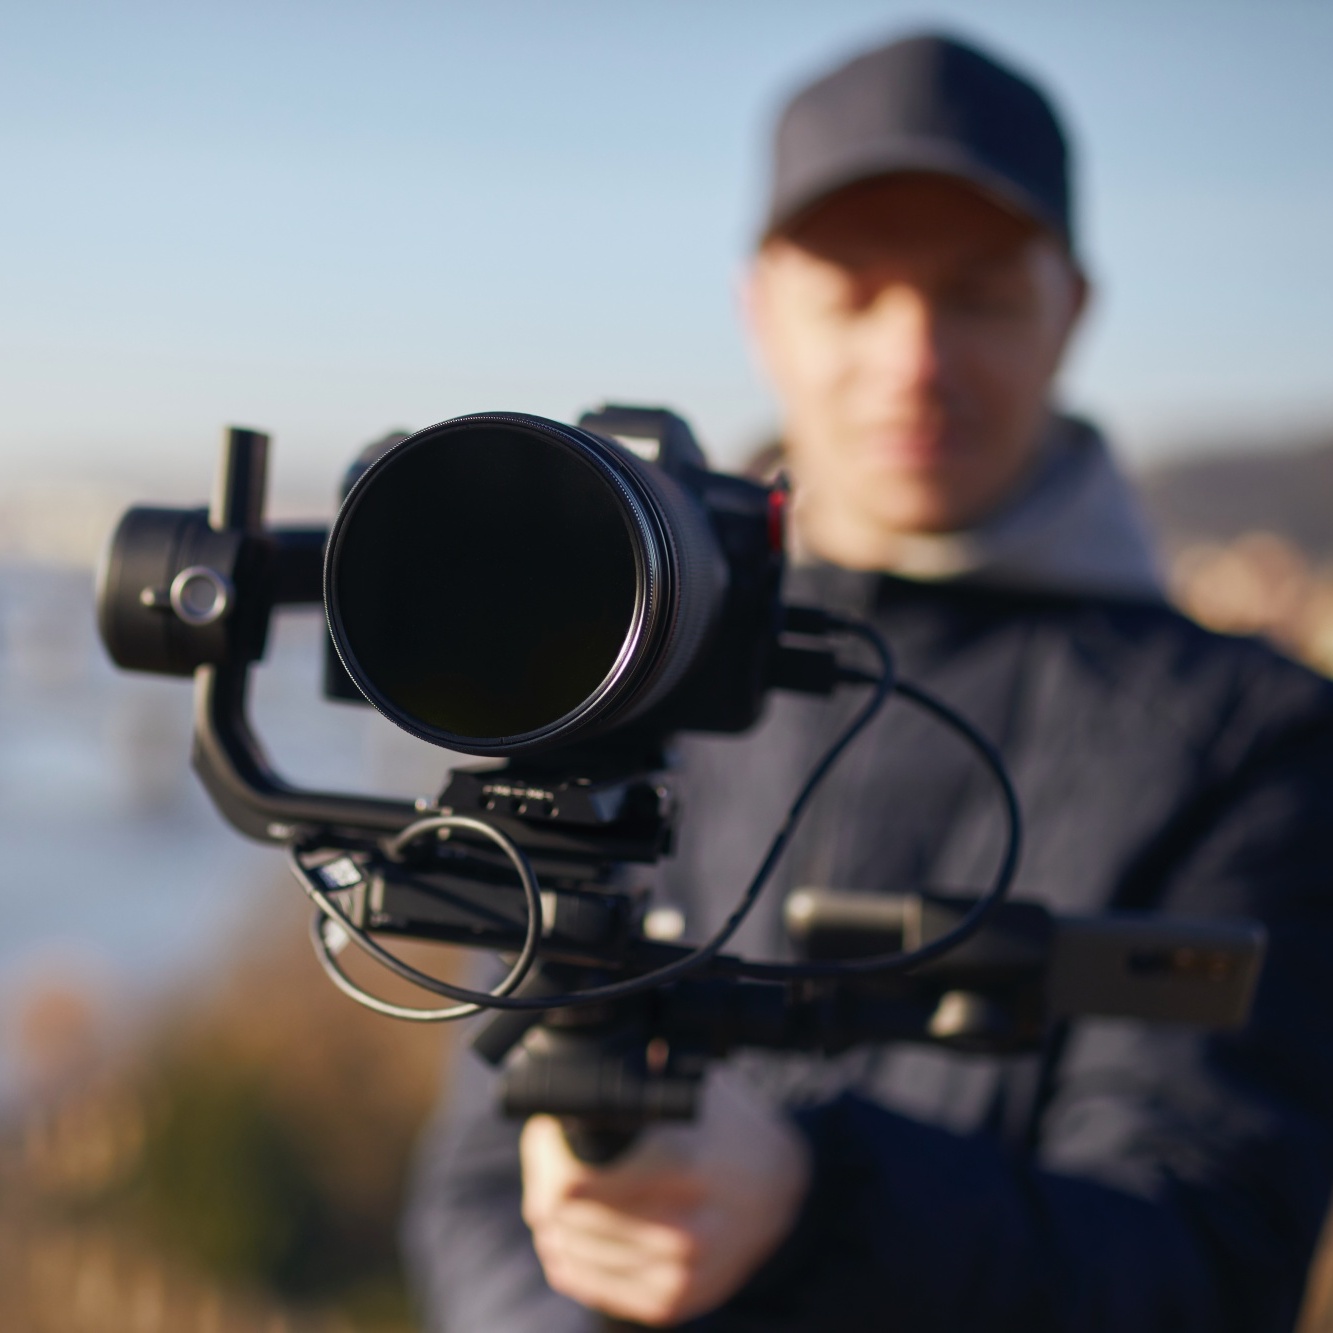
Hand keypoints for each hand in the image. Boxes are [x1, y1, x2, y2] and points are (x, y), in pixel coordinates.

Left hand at [520, 1069, 810, 1326]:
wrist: (784, 1184)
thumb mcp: (690, 1083)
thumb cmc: (729, 1122)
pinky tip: (569, 1235)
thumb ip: (637, 1083)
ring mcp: (680, 1272)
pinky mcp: (676, 1301)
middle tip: (547, 1152)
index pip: (570, 1183)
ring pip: (572, 1254)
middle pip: (565, 1219)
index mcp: (683, 1163)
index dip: (545, 1151)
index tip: (547, 1126)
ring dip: (553, 1221)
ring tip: (558, 1188)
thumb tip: (567, 1076)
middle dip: (543, 1179)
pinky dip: (572, 1260)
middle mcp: (683, 1226)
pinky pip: (595, 1289)